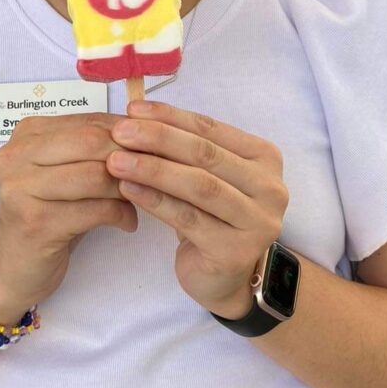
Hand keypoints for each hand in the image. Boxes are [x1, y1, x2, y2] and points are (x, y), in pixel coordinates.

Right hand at [0, 113, 137, 320]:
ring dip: (129, 188)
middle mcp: (16, 155)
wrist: (15, 267)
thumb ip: (95, 148)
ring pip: (96, 175)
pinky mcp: (34, 222)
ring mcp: (20, 188)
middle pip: (92, 142)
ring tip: (144, 199)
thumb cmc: (50, 214)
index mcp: (27, 133)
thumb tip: (147, 131)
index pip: (89, 121)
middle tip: (157, 173)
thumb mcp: (68, 172)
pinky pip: (95, 209)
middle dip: (131, 157)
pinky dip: (121, 215)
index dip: (129, 133)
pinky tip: (128, 223)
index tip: (157, 147)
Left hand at [107, 101, 287, 317]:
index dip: (170, 116)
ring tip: (116, 161)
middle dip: (158, 139)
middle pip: (205, 154)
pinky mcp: (236, 250)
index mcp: (264, 157)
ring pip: (199, 185)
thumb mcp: (205, 177)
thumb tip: (136, 119)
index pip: (211, 128)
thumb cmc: (212, 218)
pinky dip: (155, 201)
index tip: (132, 109)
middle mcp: (270, 187)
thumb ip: (183, 151)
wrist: (227, 278)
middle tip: (120, 132)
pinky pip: (188, 218)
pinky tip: (128, 190)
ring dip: (153, 169)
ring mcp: (257, 221)